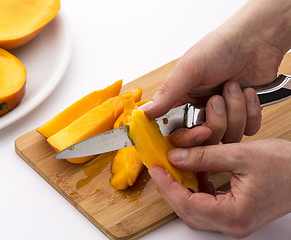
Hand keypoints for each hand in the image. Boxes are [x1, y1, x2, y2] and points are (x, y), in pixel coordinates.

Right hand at [141, 0, 290, 142]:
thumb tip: (144, 113)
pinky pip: (249, 130)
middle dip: (216, 121)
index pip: (178, 133)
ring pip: (228, 136)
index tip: (199, 130)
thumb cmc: (220, 48)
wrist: (257, 39)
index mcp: (182, 102)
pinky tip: (248, 92)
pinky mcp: (245, 116)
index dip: (187, 138)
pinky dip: (251, 111)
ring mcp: (224, 116)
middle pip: (205, 140)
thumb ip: (167, 93)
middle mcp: (201, 112)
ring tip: (233, 86)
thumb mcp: (189, 69)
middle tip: (217, 99)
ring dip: (235, 111)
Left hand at [149, 138, 290, 237]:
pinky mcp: (236, 214)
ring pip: (195, 210)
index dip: (167, 186)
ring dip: (181, 190)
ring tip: (174, 170)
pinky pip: (207, 206)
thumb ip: (204, 156)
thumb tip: (175, 157)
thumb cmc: (285, 166)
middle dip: (170, 189)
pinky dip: (196, 190)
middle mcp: (233, 224)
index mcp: (234, 215)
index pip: (188, 204)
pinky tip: (195, 174)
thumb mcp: (240, 155)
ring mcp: (234, 221)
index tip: (156, 170)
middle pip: (188, 211)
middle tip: (161, 169)